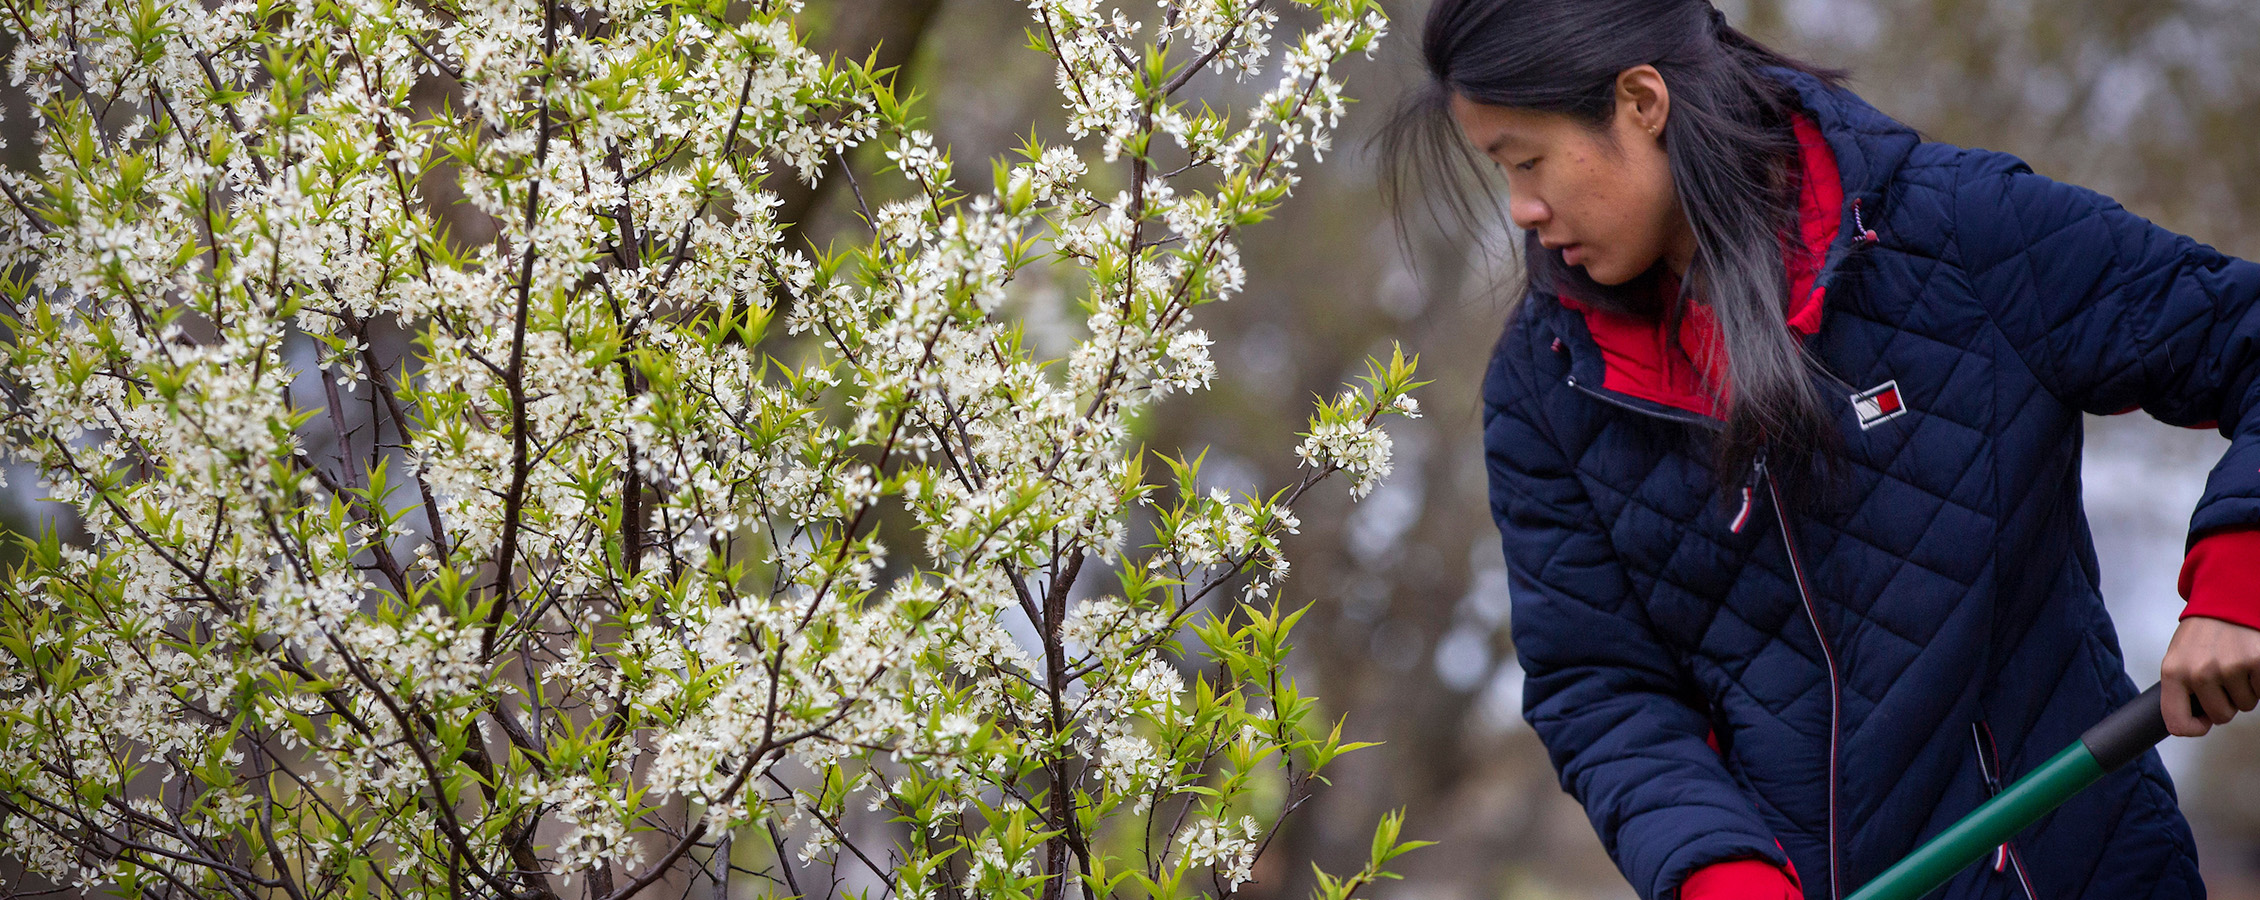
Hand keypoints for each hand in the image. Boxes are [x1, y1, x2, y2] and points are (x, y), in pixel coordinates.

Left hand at [2160, 616, 2259, 736]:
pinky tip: (2250, 661)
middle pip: (2221, 716)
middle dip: (2226, 702)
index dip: (2194, 727)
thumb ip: (2182, 688)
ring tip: (2235, 664)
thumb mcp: (2179, 657)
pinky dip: (2259, 681)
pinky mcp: (2257, 661)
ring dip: (2244, 690)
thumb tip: (2195, 721)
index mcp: (2173, 673)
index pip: (2177, 722)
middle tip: (2223, 678)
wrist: (2226, 599)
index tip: (2202, 721)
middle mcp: (2199, 672)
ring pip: (2245, 705)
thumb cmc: (2202, 632)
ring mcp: (2229, 667)